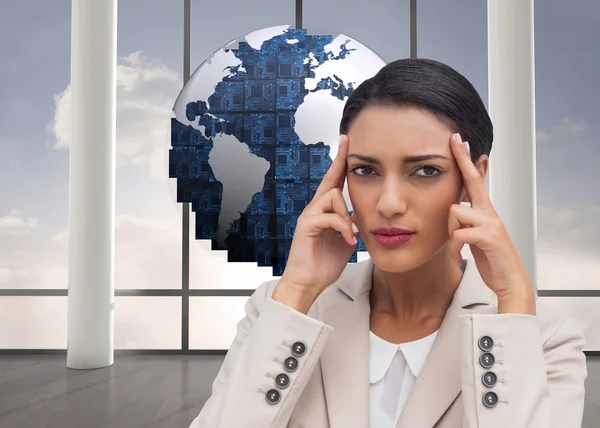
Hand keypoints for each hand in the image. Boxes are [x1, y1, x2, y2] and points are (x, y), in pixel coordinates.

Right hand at [278, 134, 358, 300]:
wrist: (307, 284)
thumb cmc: (324, 264)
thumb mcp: (345, 241)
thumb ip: (352, 226)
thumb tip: (363, 218)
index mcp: (325, 211)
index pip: (335, 182)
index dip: (342, 164)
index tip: (348, 144)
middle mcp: (315, 209)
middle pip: (330, 180)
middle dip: (340, 161)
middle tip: (348, 142)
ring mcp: (309, 216)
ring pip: (332, 197)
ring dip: (347, 215)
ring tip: (351, 236)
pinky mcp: (306, 226)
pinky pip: (329, 217)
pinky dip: (342, 228)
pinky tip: (348, 242)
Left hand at [447, 133, 535, 314]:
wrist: (510, 283)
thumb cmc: (492, 261)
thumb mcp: (475, 238)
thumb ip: (467, 223)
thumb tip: (456, 211)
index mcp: (485, 212)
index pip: (474, 181)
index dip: (466, 161)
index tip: (459, 141)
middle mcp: (489, 213)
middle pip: (473, 180)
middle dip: (463, 160)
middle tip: (456, 140)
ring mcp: (491, 223)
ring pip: (454, 212)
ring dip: (450, 234)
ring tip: (457, 250)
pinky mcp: (489, 236)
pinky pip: (460, 233)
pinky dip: (455, 248)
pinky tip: (459, 259)